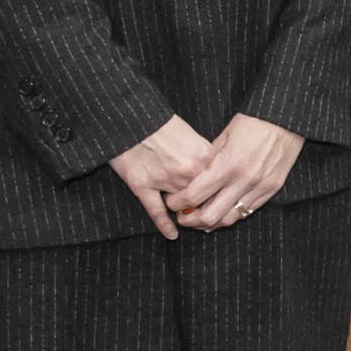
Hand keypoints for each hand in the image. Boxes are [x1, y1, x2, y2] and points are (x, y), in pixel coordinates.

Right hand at [110, 114, 213, 239]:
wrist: (130, 115)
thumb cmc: (160, 122)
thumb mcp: (191, 135)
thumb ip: (203, 157)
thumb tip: (214, 176)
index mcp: (204, 156)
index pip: (218, 183)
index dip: (218, 194)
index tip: (220, 200)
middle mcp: (188, 170)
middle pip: (201, 198)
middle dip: (202, 206)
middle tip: (204, 214)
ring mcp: (165, 179)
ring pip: (180, 205)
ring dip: (182, 210)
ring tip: (184, 214)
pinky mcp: (142, 185)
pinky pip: (156, 212)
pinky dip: (165, 225)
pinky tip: (172, 235)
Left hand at [170, 114, 305, 230]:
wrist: (285, 118)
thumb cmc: (252, 122)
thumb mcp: (223, 137)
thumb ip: (207, 161)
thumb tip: (190, 179)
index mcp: (228, 165)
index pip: (194, 195)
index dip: (177, 203)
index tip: (171, 201)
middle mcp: (244, 180)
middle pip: (209, 216)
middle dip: (190, 219)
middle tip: (182, 215)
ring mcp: (260, 187)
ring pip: (230, 219)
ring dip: (211, 222)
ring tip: (200, 217)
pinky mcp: (272, 189)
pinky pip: (247, 211)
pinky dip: (231, 214)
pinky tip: (222, 210)